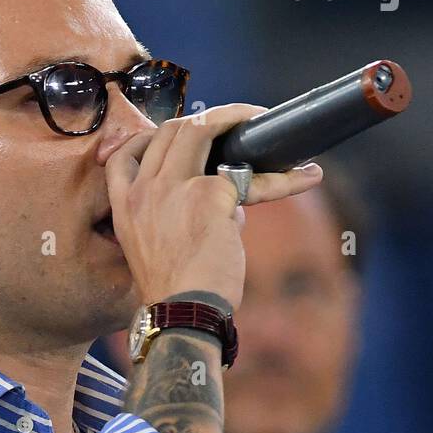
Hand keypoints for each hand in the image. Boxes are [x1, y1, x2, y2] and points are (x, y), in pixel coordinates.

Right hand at [104, 104, 322, 310]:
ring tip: (262, 121)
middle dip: (206, 119)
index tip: (177, 137)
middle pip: (170, 130)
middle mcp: (144, 191)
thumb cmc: (176, 293)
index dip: (152, 137)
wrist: (182, 315)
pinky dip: (284, 178)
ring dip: (236, 117)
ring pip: (202, 128)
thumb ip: (181, 214)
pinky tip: (308, 177)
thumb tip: (229, 200)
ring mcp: (175, 188)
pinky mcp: (211, 195)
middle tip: (235, 122)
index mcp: (124, 207)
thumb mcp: (156, 248)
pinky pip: (253, 177)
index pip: (125, 154)